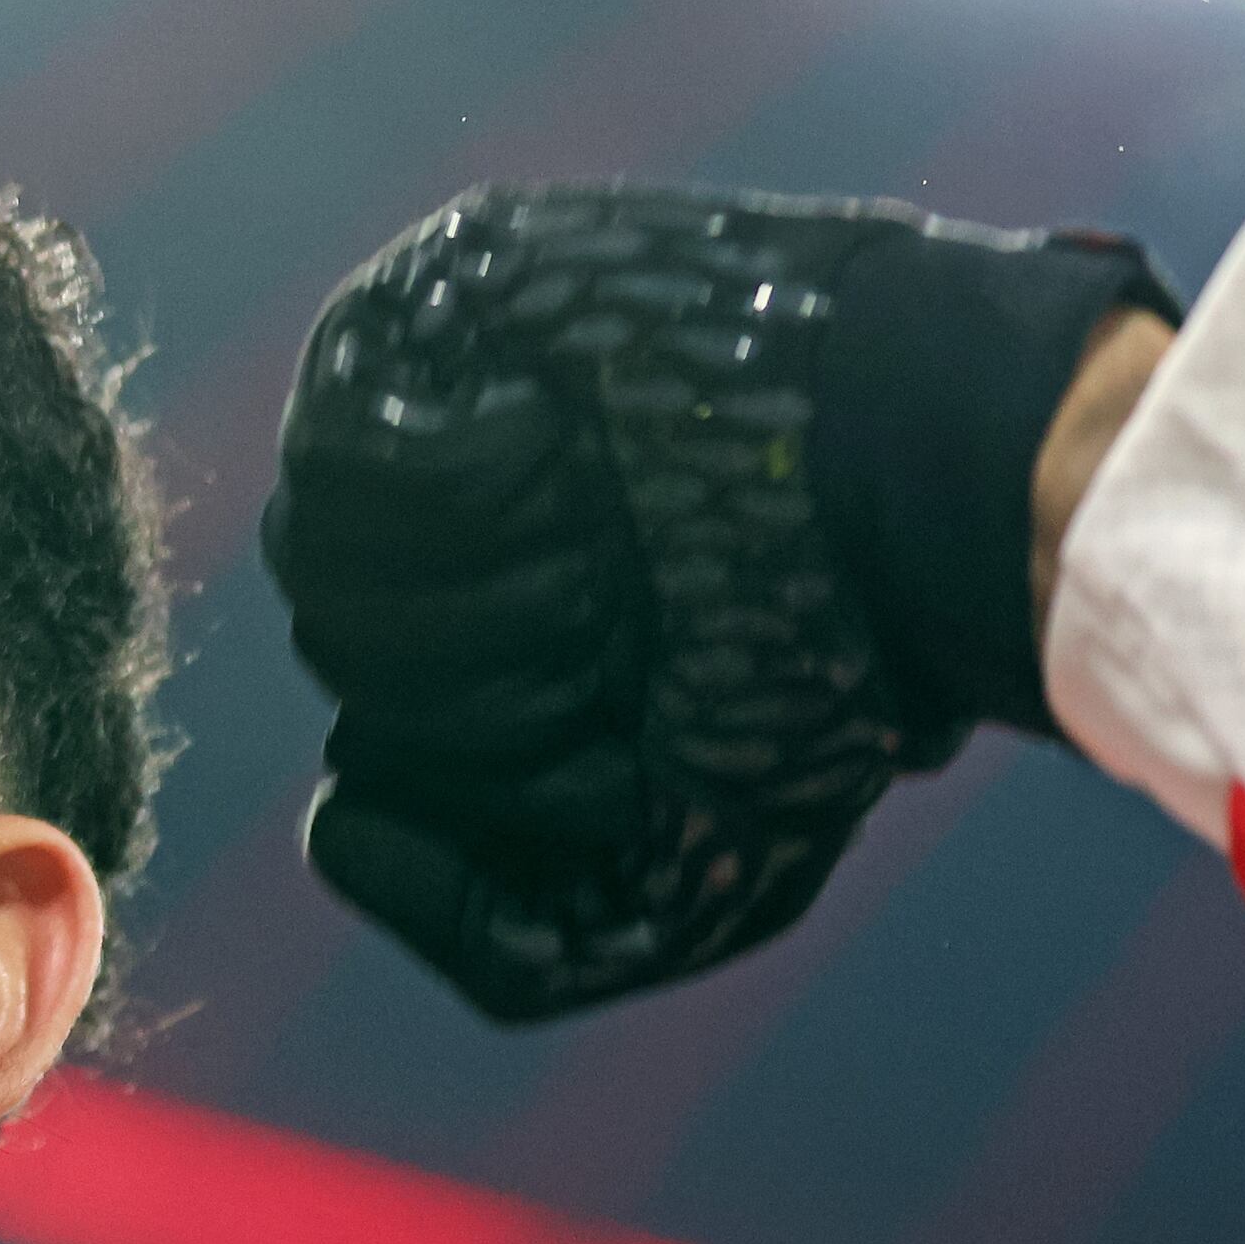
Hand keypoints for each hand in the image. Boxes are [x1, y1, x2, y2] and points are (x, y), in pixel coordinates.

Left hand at [259, 183, 1172, 1023]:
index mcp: (498, 652)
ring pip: (321, 554)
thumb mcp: (681, 894)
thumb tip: (332, 826)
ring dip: (492, 578)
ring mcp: (431, 408)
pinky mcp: (429, 302)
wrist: (923, 489)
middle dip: (499, 675)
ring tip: (610, 528)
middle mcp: (452, 536)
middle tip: (634, 617)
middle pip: (342, 649)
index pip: (372, 743)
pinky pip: (340, 446)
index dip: (492, 771)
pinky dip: (465, 477)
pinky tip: (560, 443)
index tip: (622, 742)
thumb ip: (489, 941)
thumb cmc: (822, 675)